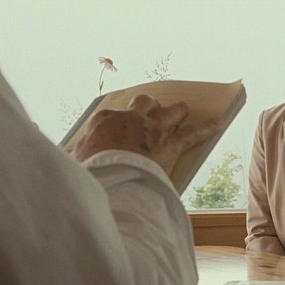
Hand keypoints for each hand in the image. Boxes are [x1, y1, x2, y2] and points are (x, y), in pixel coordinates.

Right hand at [72, 94, 221, 174]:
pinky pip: (194, 133)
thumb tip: (64, 147)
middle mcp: (132, 118)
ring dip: (177, 110)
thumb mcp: (75, 160)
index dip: (121, 120)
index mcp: (105, 120)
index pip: (114, 114)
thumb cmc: (88, 173)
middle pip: (144, 103)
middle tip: (151, 112)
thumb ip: (76, 151)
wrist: (109, 181)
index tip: (121, 127)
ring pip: (170, 111)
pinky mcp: (171, 144)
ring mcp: (153, 129)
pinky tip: (221, 122)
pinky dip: (208, 127)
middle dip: (149, 106)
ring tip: (182, 109)